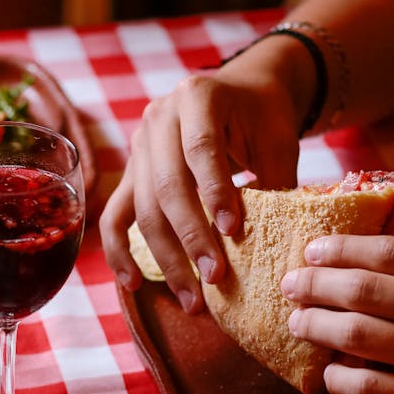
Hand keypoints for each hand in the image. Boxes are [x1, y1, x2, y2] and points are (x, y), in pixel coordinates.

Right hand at [99, 54, 304, 312]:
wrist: (242, 94)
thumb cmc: (264, 118)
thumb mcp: (278, 141)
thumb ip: (274, 183)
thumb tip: (276, 244)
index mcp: (196, 96)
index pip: (200, 148)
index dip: (215, 191)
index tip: (234, 232)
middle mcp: (158, 119)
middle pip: (166, 185)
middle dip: (191, 238)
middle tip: (216, 279)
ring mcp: (139, 148)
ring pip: (143, 208)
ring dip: (166, 258)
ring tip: (192, 299)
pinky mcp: (131, 175)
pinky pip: (115, 216)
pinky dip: (120, 251)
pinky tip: (134, 284)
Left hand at [281, 234, 393, 393]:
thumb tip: (386, 257)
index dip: (344, 248)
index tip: (312, 250)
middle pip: (369, 288)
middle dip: (318, 284)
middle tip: (289, 286)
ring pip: (364, 335)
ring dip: (319, 327)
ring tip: (296, 325)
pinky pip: (377, 390)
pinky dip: (342, 380)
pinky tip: (328, 376)